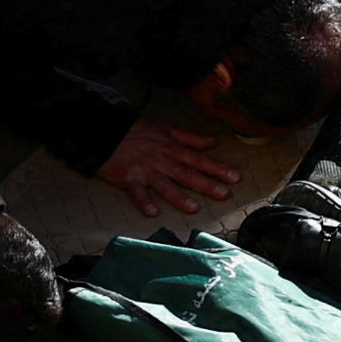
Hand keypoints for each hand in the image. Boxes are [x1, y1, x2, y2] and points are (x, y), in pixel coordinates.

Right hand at [96, 119, 244, 214]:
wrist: (105, 131)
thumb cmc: (137, 131)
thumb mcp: (165, 129)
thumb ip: (190, 138)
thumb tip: (212, 143)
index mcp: (172, 148)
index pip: (199, 160)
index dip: (217, 168)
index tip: (235, 177)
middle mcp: (162, 161)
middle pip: (187, 174)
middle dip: (207, 184)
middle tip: (224, 194)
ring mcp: (145, 170)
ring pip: (165, 185)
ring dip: (179, 197)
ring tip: (194, 208)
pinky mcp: (128, 179)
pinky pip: (137, 193)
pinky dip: (144, 202)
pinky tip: (153, 213)